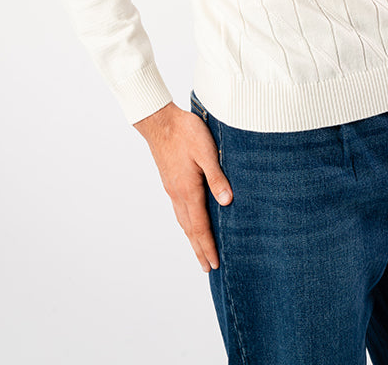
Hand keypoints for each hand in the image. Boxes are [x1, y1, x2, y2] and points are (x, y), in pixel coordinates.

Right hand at [133, 101, 232, 271]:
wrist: (160, 120)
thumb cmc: (185, 132)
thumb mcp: (207, 151)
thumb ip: (217, 177)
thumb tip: (227, 202)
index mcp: (188, 190)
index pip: (200, 226)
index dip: (208, 246)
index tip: (215, 264)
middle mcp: (178, 194)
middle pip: (190, 229)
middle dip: (199, 250)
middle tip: (207, 268)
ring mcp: (172, 188)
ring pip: (183, 221)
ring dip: (192, 238)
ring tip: (199, 251)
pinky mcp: (170, 181)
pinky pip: (179, 210)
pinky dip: (186, 223)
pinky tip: (190, 221)